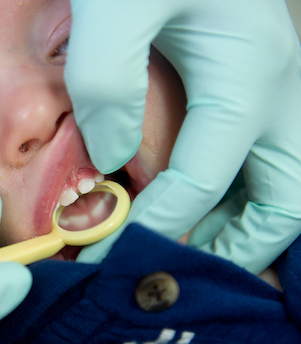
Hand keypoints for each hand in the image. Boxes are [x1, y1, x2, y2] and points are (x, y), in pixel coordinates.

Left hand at [66, 0, 300, 272]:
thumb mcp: (116, 3)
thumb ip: (109, 80)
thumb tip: (111, 160)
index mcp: (249, 74)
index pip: (206, 178)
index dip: (160, 224)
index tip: (110, 250)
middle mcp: (279, 89)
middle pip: (285, 199)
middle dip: (235, 246)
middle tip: (177, 270)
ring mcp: (276, 86)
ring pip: (282, 183)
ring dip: (241, 226)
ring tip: (184, 249)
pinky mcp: (255, 80)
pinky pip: (261, 156)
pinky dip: (235, 193)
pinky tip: (193, 200)